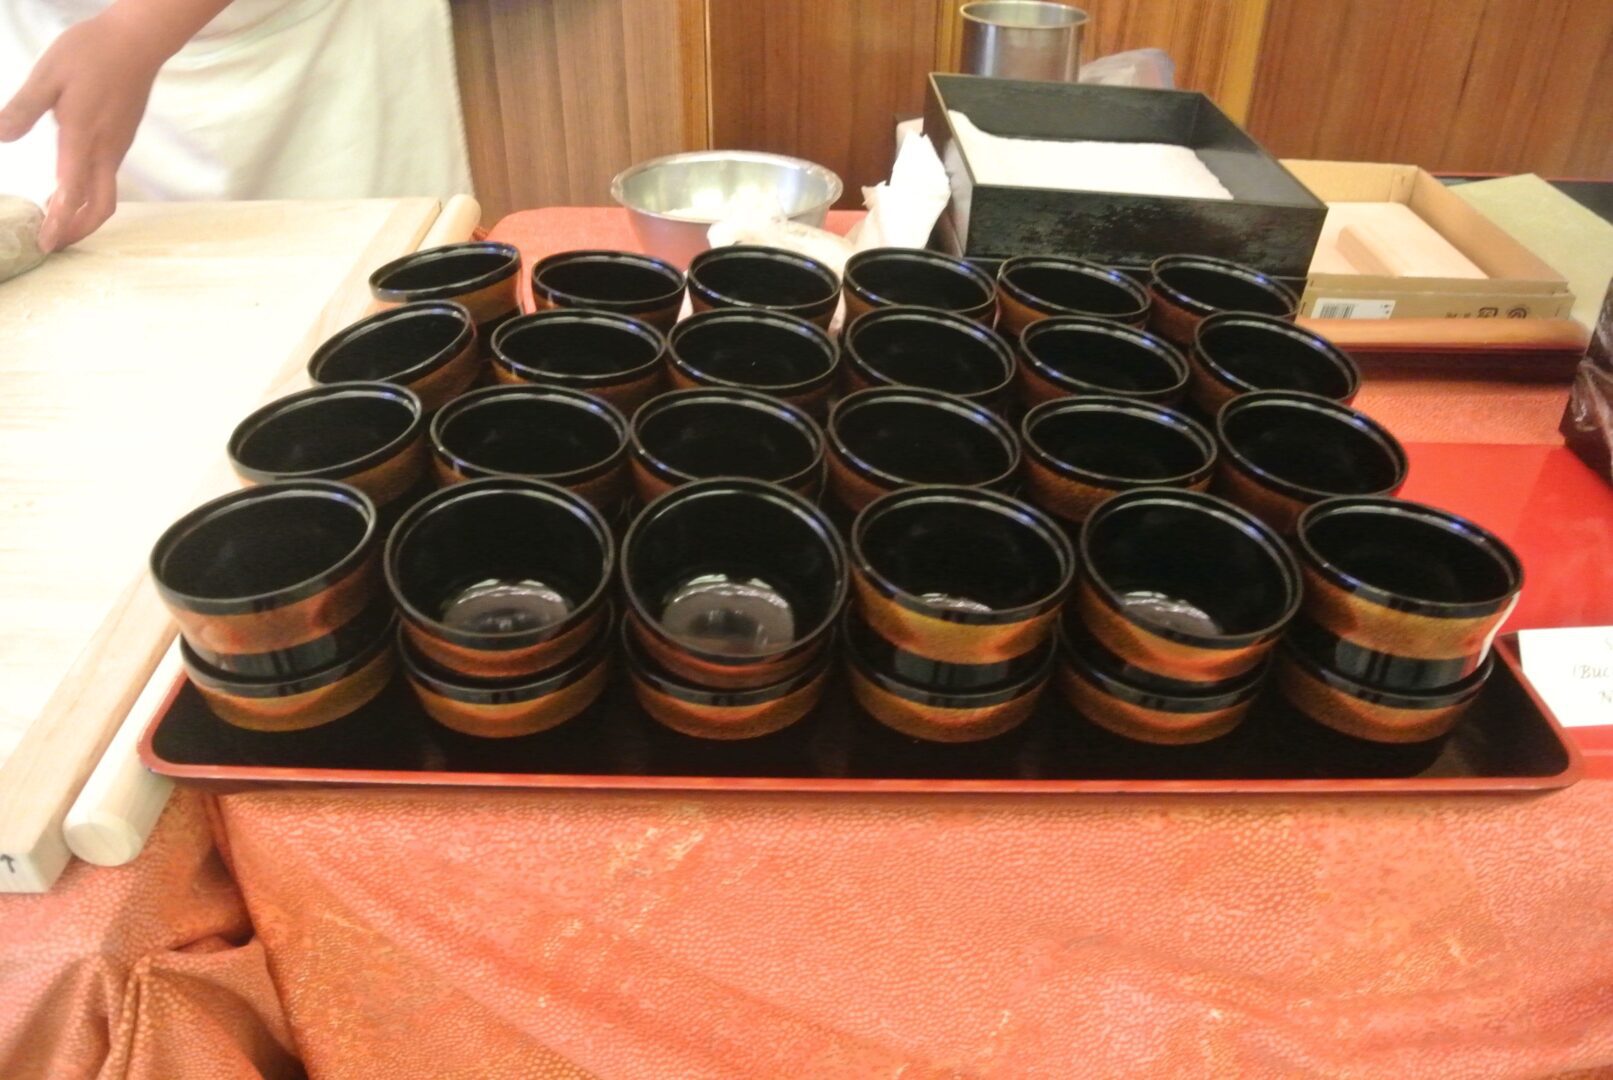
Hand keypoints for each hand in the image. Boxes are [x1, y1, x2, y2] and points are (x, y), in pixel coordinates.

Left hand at [0, 12, 167, 250]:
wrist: (136, 43)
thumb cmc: (90, 54)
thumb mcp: (47, 76)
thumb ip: (23, 110)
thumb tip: (0, 137)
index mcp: (83, 138)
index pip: (73, 193)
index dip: (60, 222)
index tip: (45, 242)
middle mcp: (105, 151)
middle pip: (100, 207)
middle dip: (78, 231)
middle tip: (54, 244)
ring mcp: (117, 148)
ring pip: (107, 196)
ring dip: (85, 216)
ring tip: (59, 221)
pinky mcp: (122, 140)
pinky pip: (108, 179)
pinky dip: (91, 196)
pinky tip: (73, 189)